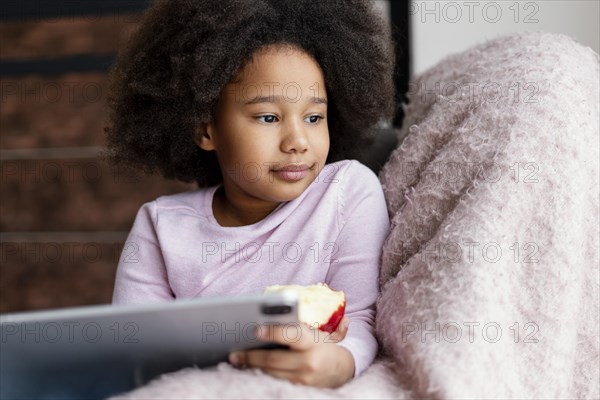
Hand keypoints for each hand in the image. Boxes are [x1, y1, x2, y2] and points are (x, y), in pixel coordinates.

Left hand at [228, 316, 353, 387]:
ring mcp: (303, 378)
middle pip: (274, 359)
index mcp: (312, 342)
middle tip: (234, 353)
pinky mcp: (299, 389)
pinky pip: (274, 381)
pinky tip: (248, 369)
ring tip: (237, 360)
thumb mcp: (315, 331)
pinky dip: (260, 374)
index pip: (291, 335)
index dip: (272, 332)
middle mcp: (308, 361)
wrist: (340, 369)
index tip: (254, 329)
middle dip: (251, 356)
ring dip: (252, 367)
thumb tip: (280, 306)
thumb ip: (298, 323)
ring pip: (271, 373)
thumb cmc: (321, 345)